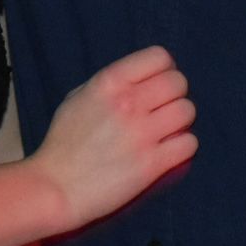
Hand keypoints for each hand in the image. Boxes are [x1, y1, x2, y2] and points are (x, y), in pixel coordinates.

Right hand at [28, 46, 197, 228]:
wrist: (56, 187)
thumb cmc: (64, 143)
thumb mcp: (78, 98)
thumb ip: (111, 86)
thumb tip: (141, 80)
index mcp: (109, 82)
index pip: (160, 57)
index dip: (164, 69)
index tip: (158, 84)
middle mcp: (128, 103)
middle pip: (178, 82)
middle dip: (174, 94)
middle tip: (163, 109)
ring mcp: (142, 134)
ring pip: (187, 111)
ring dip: (181, 120)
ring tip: (167, 130)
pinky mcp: (152, 164)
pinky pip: (189, 144)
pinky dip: (183, 146)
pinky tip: (169, 150)